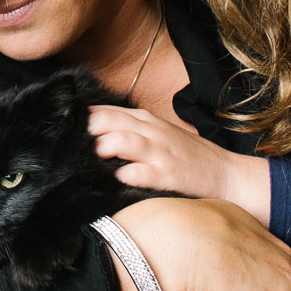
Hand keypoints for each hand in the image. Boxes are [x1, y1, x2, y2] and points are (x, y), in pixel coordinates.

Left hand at [88, 106, 270, 222]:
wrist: (227, 174)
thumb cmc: (187, 156)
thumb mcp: (157, 134)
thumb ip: (128, 130)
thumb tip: (90, 133)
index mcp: (145, 120)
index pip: (104, 111)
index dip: (80, 119)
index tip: (62, 130)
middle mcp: (151, 132)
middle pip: (108, 121)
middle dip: (86, 130)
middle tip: (70, 144)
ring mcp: (160, 153)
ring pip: (123, 140)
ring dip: (104, 147)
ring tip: (94, 157)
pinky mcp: (169, 175)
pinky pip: (141, 173)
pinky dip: (126, 175)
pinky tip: (117, 179)